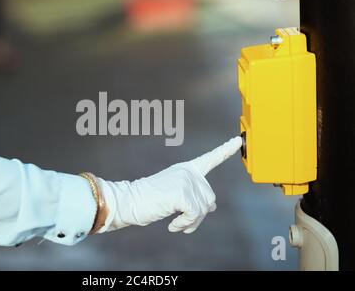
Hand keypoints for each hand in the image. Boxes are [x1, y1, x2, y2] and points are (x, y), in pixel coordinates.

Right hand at [97, 137, 241, 233]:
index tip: (238, 141)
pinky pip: (194, 215)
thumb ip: (195, 196)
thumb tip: (213, 206)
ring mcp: (185, 181)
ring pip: (203, 210)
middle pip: (209, 199)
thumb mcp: (176, 195)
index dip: (225, 150)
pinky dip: (185, 224)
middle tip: (183, 222)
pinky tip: (173, 226)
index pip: (210, 159)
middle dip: (198, 216)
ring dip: (191, 223)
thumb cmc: (150, 200)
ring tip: (177, 224)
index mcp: (186, 169)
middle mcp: (188, 172)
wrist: (129, 202)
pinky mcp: (181, 193)